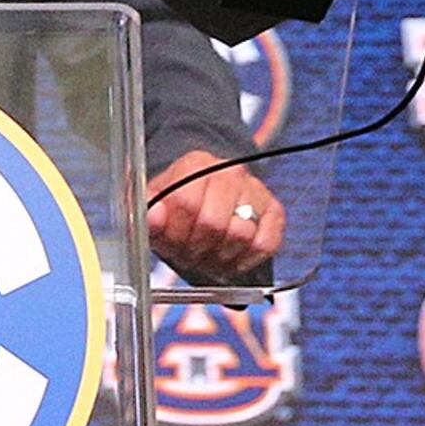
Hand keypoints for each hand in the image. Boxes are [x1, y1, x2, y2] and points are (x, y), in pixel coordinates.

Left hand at [146, 149, 286, 280]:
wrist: (209, 197)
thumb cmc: (180, 207)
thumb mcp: (156, 207)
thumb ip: (149, 214)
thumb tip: (154, 215)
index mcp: (195, 164)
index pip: (186, 202)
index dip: (176, 233)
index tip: (173, 244)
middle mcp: (229, 172)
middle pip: (213, 223)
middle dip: (197, 250)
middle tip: (191, 255)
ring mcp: (255, 190)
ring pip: (241, 235)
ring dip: (220, 258)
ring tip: (209, 257)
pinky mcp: (275, 211)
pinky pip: (265, 245)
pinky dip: (246, 260)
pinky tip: (231, 259)